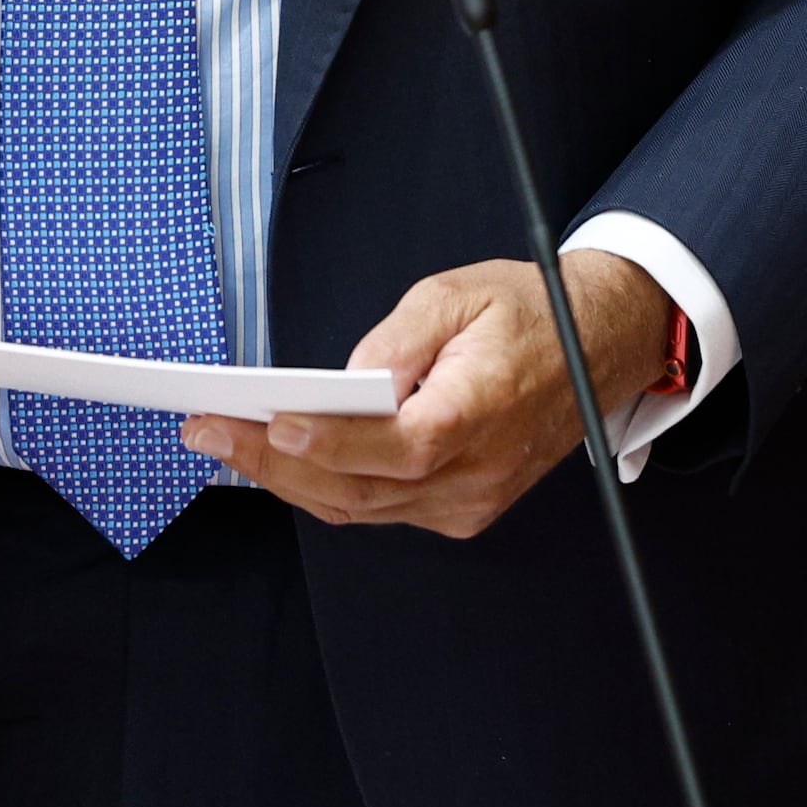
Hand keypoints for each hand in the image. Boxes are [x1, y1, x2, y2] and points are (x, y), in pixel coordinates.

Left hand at [180, 250, 672, 537]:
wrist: (599, 347)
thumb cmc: (531, 315)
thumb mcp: (456, 294)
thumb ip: (397, 340)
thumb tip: (341, 381)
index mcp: (482, 410)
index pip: (398, 444)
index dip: (331, 442)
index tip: (269, 423)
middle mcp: (477, 471)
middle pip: (361, 488)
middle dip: (272, 463)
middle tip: (206, 431)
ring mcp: (470, 501)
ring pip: (361, 508)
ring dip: (287, 479)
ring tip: (224, 443)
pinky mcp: (462, 511)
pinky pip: (380, 510)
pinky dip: (327, 487)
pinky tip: (284, 458)